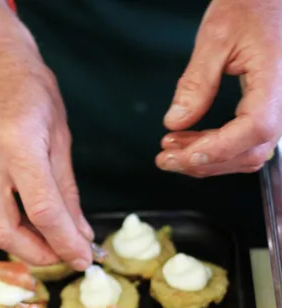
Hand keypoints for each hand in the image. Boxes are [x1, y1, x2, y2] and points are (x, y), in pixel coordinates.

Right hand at [0, 0, 92, 268]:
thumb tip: (81, 233)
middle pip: (5, 231)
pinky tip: (27, 221)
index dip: (65, 243)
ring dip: (21, 245)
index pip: (43, 211)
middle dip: (38, 254)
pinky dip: (8, 227)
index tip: (84, 259)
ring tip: (48, 239)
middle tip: (64, 254)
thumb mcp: (60, 137)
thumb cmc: (28, 89)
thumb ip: (68, 192)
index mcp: (17, 144)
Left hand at [156, 0, 281, 176]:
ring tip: (171, 149)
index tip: (188, 155)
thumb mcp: (216, 36)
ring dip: (206, 160)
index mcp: (275, 79)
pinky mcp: (264, 112)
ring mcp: (276, 109)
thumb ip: (196, 82)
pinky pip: (243, 143)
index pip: (256, 127)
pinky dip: (214, 150)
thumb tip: (176, 122)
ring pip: (245, 154)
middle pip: (249, 151)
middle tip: (166, 158)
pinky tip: (189, 143)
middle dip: (204, 161)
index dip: (221, 148)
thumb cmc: (250, 6)